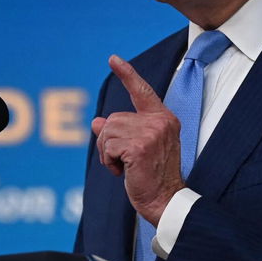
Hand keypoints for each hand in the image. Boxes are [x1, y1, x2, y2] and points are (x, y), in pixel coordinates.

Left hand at [92, 54, 185, 225]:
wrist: (165, 200)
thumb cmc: (151, 177)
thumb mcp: (135, 149)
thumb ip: (120, 132)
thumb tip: (96, 122)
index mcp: (163, 119)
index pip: (142, 91)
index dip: (126, 74)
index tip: (113, 59)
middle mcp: (159, 121)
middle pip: (113, 119)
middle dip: (109, 142)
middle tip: (124, 162)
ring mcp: (150, 133)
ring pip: (108, 132)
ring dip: (108, 153)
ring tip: (125, 167)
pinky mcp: (139, 146)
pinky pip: (108, 146)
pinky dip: (108, 161)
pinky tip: (123, 172)